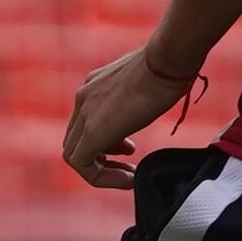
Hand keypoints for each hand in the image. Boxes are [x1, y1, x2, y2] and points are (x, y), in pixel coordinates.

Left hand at [63, 43, 198, 189]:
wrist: (167, 61)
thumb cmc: (167, 69)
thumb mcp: (144, 84)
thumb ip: (136, 97)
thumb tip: (147, 106)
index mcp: (94, 86)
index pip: (85, 123)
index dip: (105, 142)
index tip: (129, 150)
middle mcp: (83, 98)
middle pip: (76, 140)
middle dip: (101, 159)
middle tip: (128, 168)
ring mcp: (84, 112)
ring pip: (73, 154)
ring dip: (101, 171)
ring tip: (128, 176)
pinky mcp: (92, 129)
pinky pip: (81, 163)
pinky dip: (100, 177)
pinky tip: (128, 179)